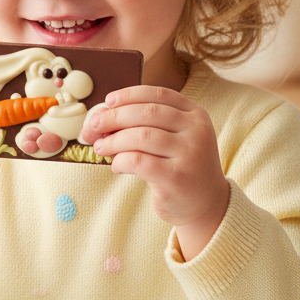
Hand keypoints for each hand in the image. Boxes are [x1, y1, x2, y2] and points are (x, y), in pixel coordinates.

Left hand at [81, 85, 230, 259]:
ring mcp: (190, 153)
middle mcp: (196, 130)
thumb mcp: (170, 139)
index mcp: (195, 114)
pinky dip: (120, 161)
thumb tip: (99, 117)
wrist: (205, 205)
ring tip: (101, 148)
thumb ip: (142, 124)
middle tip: (93, 127)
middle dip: (114, 117)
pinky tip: (117, 166)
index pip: (158, 94)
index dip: (129, 95)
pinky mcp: (177, 177)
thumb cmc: (178, 166)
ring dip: (113, 141)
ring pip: (141, 136)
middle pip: (147, 112)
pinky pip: (138, 161)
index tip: (108, 101)